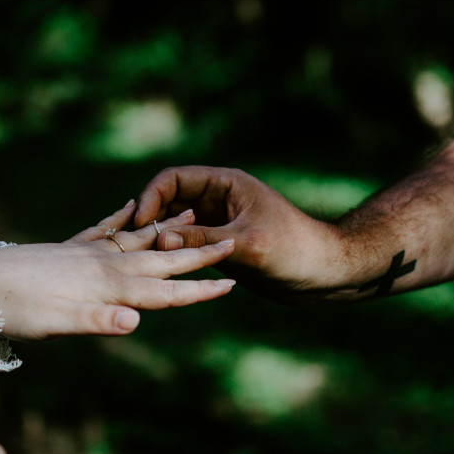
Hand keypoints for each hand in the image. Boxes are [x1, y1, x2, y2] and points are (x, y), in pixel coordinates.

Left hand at [0, 200, 236, 340]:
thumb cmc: (16, 310)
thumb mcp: (56, 324)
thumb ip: (97, 322)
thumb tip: (135, 323)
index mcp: (107, 286)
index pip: (163, 292)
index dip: (198, 291)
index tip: (231, 283)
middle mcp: (103, 264)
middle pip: (160, 261)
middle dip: (196, 253)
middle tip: (230, 241)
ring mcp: (86, 253)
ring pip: (137, 240)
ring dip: (167, 230)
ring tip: (192, 212)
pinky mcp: (68, 248)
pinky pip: (104, 230)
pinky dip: (122, 219)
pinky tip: (129, 207)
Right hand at [133, 166, 342, 300]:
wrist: (323, 274)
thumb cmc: (294, 249)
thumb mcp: (247, 244)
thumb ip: (204, 240)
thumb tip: (158, 237)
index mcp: (225, 184)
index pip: (174, 179)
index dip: (152, 196)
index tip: (139, 222)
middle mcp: (217, 200)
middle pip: (168, 202)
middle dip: (149, 219)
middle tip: (130, 245)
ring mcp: (216, 224)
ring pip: (174, 226)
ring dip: (157, 239)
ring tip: (139, 261)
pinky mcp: (219, 248)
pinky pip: (185, 246)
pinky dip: (170, 255)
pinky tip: (157, 272)